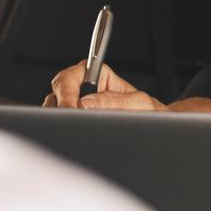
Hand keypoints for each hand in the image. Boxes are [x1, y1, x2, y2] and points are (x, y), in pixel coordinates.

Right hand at [42, 61, 210, 113]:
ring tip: (76, 129)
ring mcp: (77, 106)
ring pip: (54, 109)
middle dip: (60, 107)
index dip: (67, 92)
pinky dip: (62, 129)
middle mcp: (84, 88)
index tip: (72, 107)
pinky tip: (74, 134)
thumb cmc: (151, 112)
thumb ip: (115, 101)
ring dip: (60, 119)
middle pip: (57, 92)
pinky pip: (59, 124)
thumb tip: (86, 103)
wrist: (157, 127)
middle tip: (71, 122)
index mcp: (98, 75)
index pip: (71, 76)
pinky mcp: (75, 122)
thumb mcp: (140, 104)